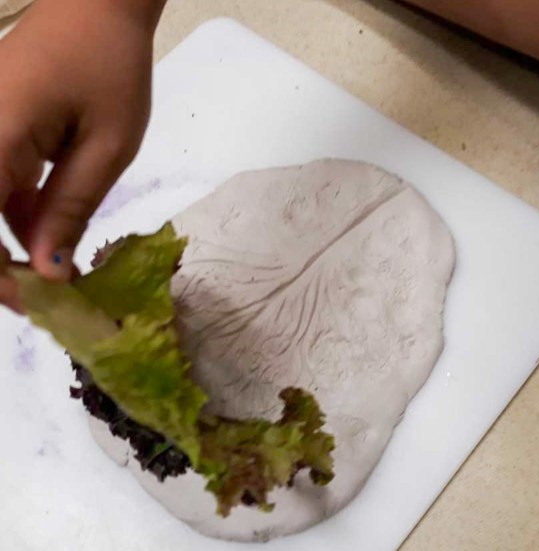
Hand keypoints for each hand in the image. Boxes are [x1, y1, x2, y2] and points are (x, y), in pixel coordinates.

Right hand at [0, 0, 164, 310]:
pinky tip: (52, 234)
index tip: (36, 303)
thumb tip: (48, 271)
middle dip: (2, 265)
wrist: (98, 6)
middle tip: (46, 296)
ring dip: (13, 244)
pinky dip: (21, 215)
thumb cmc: (110, 68)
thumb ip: (70, 210)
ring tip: (57, 275)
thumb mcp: (106, 149)